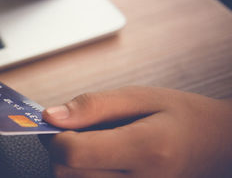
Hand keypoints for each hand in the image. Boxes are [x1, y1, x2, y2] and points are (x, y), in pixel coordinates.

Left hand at [42, 86, 231, 176]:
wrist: (218, 145)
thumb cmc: (183, 117)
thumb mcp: (139, 97)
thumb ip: (92, 106)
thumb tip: (51, 116)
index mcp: (145, 149)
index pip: (74, 153)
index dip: (56, 136)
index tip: (59, 122)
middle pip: (67, 173)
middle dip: (60, 149)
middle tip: (76, 130)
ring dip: (72, 165)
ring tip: (94, 144)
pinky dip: (86, 175)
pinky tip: (100, 160)